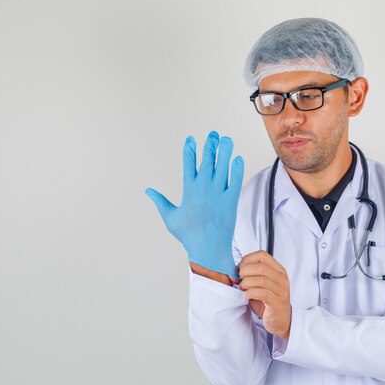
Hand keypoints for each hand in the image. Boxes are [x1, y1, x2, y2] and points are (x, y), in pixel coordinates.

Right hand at [145, 131, 243, 278]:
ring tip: (226, 139)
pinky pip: (235, 180)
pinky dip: (237, 168)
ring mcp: (218, 193)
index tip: (191, 139)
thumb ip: (160, 201)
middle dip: (209, 145)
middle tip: (213, 134)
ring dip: (225, 151)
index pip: (188, 163)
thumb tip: (147, 191)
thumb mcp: (170, 217)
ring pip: (222, 166)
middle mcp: (203, 188)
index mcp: (188, 190)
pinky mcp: (231, 200)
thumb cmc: (188, 235)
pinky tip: (237, 158)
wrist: (208, 249)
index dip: (190, 149)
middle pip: (207, 160)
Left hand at [239, 251, 291, 339]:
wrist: (280, 320)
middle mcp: (281, 278)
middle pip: (261, 266)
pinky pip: (263, 293)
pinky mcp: (277, 302)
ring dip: (246, 283)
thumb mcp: (261, 284)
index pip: (262, 255)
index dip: (247, 260)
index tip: (239, 269)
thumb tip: (234, 271)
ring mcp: (281, 290)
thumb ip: (251, 275)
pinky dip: (251, 293)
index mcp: (278, 269)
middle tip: (239, 279)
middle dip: (245, 271)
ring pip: (261, 280)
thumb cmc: (267, 301)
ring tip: (242, 288)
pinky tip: (246, 295)